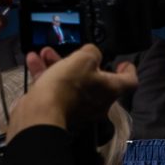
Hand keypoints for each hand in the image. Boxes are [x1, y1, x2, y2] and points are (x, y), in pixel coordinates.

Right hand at [11, 44, 136, 131]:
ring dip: (59, 64)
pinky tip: (34, 60)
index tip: (123, 63)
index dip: (129, 70)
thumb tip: (91, 54)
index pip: (130, 81)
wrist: (41, 111)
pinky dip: (46, 73)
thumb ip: (92, 52)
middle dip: (82, 62)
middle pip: (96, 79)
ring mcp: (79, 107)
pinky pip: (56, 88)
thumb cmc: (69, 85)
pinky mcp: (59, 109)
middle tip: (75, 52)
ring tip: (47, 52)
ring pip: (72, 81)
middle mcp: (98, 101)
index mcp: (111, 89)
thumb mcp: (84, 58)